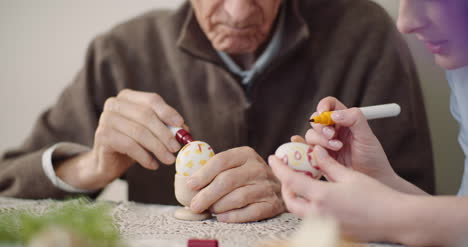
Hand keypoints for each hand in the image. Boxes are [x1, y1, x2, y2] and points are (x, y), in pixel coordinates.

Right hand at [56, 89, 183, 189]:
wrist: (108, 162)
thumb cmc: (134, 144)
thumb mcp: (152, 133)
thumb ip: (168, 128)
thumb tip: (185, 131)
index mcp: (128, 97)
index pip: (152, 100)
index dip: (168, 112)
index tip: (181, 126)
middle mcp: (114, 104)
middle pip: (146, 116)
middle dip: (165, 133)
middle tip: (176, 148)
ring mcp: (106, 119)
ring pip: (139, 132)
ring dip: (158, 148)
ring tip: (169, 160)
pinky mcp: (103, 136)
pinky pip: (129, 146)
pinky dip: (145, 157)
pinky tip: (153, 165)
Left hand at [186, 146, 284, 222]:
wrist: (281, 187)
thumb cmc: (248, 177)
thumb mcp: (236, 165)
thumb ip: (216, 169)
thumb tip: (187, 181)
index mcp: (246, 154)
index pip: (221, 161)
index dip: (203, 173)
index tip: (190, 184)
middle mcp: (258, 168)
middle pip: (227, 180)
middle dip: (207, 194)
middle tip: (195, 205)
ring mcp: (267, 186)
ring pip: (238, 197)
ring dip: (219, 206)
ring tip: (210, 210)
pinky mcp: (272, 204)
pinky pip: (250, 212)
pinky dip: (233, 216)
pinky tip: (222, 217)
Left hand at [269, 145, 407, 242]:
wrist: (396, 220)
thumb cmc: (376, 196)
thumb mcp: (349, 175)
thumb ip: (328, 164)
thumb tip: (315, 151)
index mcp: (322, 196)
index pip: (290, 181)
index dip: (279, 168)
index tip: (273, 158)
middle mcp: (320, 213)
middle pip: (290, 201)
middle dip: (285, 188)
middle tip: (289, 175)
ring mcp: (326, 225)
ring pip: (300, 212)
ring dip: (297, 198)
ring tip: (304, 184)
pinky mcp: (334, 231)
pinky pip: (313, 218)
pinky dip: (310, 207)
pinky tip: (320, 198)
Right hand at [304, 97, 397, 185]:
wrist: (371, 180)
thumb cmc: (372, 158)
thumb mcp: (367, 136)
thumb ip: (355, 119)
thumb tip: (334, 114)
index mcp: (344, 120)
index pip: (329, 105)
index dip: (324, 105)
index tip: (324, 113)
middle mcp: (332, 130)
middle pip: (316, 120)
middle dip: (321, 126)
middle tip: (332, 135)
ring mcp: (324, 144)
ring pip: (310, 135)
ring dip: (320, 140)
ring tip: (336, 149)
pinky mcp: (318, 158)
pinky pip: (304, 149)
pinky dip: (300, 146)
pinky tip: (305, 148)